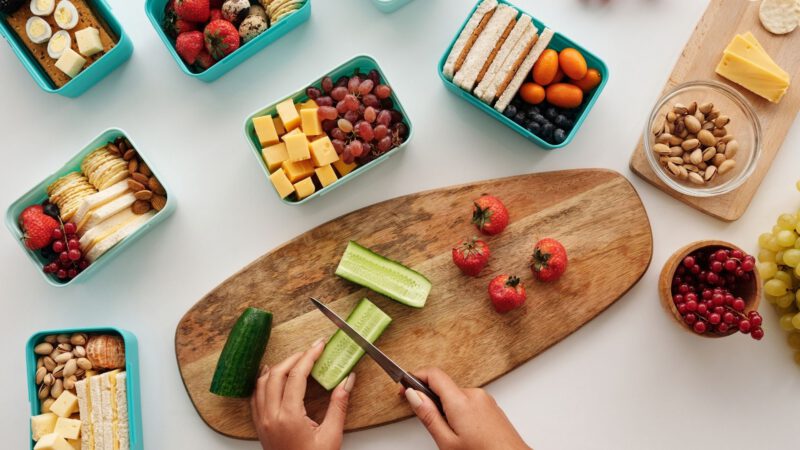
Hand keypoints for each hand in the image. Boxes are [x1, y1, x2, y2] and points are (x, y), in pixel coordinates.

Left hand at [250, 338, 355, 449]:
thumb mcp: (332, 435)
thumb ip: (339, 404)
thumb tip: (347, 380)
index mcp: (289, 416)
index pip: (297, 375)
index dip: (309, 356)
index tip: (319, 346)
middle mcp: (271, 416)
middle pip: (277, 374)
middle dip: (294, 358)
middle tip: (310, 351)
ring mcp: (263, 422)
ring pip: (262, 384)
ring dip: (277, 368)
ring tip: (292, 360)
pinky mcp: (260, 428)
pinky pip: (255, 398)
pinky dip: (263, 383)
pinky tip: (272, 379)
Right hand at [404, 367, 529, 449]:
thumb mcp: (447, 441)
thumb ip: (428, 415)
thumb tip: (413, 395)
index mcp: (460, 400)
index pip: (433, 374)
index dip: (414, 377)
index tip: (403, 388)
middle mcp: (474, 394)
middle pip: (443, 386)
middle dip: (430, 398)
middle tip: (422, 417)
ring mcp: (485, 399)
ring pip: (455, 395)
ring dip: (445, 407)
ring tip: (447, 433)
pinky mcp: (491, 406)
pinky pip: (468, 401)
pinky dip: (458, 411)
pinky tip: (462, 431)